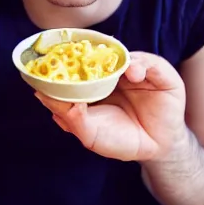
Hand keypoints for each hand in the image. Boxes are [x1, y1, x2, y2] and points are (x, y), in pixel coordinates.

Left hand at [35, 52, 187, 161]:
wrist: (157, 149)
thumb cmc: (121, 140)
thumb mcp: (91, 135)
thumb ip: (71, 119)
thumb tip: (45, 96)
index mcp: (93, 86)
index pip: (77, 71)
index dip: (64, 68)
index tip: (49, 66)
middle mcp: (112, 74)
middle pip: (97, 57)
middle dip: (85, 56)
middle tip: (73, 57)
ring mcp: (134, 71)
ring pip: (121, 55)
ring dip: (112, 59)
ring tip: (106, 69)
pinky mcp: (158, 72)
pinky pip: (148, 62)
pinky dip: (138, 65)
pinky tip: (133, 74)